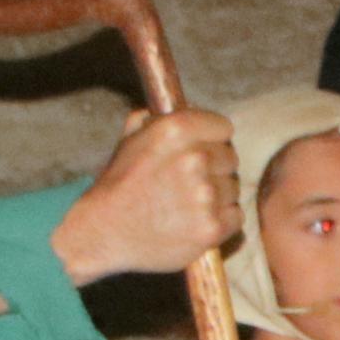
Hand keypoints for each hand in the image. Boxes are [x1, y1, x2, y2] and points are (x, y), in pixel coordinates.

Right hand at [51, 105, 239, 284]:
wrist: (102, 233)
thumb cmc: (118, 186)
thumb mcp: (129, 140)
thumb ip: (157, 119)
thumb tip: (183, 106)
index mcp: (175, 130)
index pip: (223, 127)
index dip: (212, 139)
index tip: (202, 150)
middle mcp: (194, 158)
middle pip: (230, 158)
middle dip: (215, 168)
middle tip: (189, 182)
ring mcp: (204, 194)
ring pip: (233, 188)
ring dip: (217, 196)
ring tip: (187, 204)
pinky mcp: (211, 227)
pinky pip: (236, 216)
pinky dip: (222, 221)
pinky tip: (196, 221)